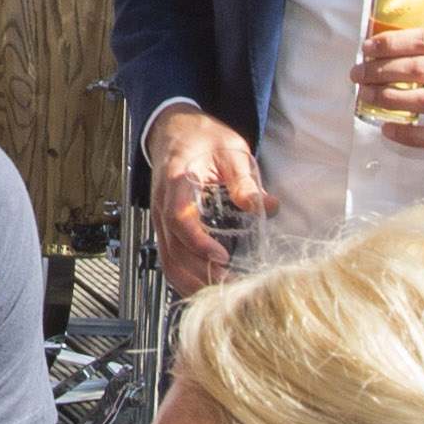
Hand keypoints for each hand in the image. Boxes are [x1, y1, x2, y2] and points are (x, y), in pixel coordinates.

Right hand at [144, 104, 264, 292]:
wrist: (173, 129)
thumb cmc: (201, 138)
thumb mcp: (230, 150)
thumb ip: (244, 179)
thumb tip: (264, 205)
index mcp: (177, 181)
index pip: (180, 219)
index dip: (199, 242)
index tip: (223, 256)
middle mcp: (162, 203)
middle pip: (171, 248)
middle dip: (198, 272)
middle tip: (229, 286)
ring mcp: (160, 217)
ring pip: (166, 259)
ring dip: (190, 281)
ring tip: (218, 293)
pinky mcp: (164, 226)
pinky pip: (167, 257)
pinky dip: (182, 277)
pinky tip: (202, 287)